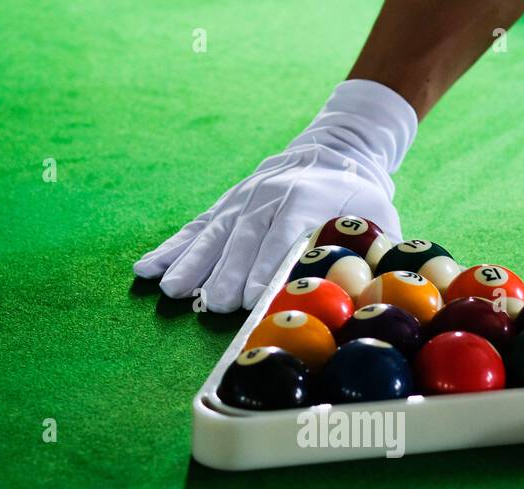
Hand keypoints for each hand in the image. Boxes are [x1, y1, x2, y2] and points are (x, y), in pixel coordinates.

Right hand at [135, 80, 415, 312]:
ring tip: (173, 291)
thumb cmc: (359, 197)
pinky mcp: (224, 207)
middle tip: (215, 305)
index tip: (253, 296)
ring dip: (192, 264)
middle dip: (227, 273)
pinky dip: (171, 249)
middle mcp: (267, 197)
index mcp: (306, 200)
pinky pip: (195, 229)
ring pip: (213, 234)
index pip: (283, 235)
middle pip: (243, 239)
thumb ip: (372, 251)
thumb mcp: (377, 219)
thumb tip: (372, 290)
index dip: (266, 265)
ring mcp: (241, 201)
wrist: (334, 148)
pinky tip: (146, 269)